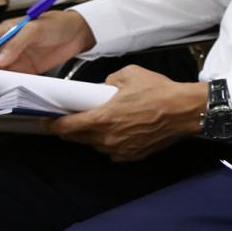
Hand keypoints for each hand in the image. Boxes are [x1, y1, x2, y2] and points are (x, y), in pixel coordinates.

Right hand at [0, 9, 94, 92]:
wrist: (78, 32)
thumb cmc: (57, 23)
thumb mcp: (36, 28)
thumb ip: (17, 43)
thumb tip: (0, 58)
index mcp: (5, 31)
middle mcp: (7, 46)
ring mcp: (16, 59)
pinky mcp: (26, 70)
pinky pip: (11, 80)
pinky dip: (4, 88)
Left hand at [47, 66, 206, 160]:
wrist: (185, 110)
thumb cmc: (158, 91)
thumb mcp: (129, 75)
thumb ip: (108, 81)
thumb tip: (102, 89)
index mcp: (103, 118)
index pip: (67, 127)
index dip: (53, 124)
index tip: (46, 120)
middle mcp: (108, 138)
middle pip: (78, 138)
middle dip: (71, 129)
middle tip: (71, 118)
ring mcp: (120, 150)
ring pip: (96, 145)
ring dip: (92, 135)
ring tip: (101, 121)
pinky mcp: (132, 156)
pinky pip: (113, 150)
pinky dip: (111, 141)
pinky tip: (120, 130)